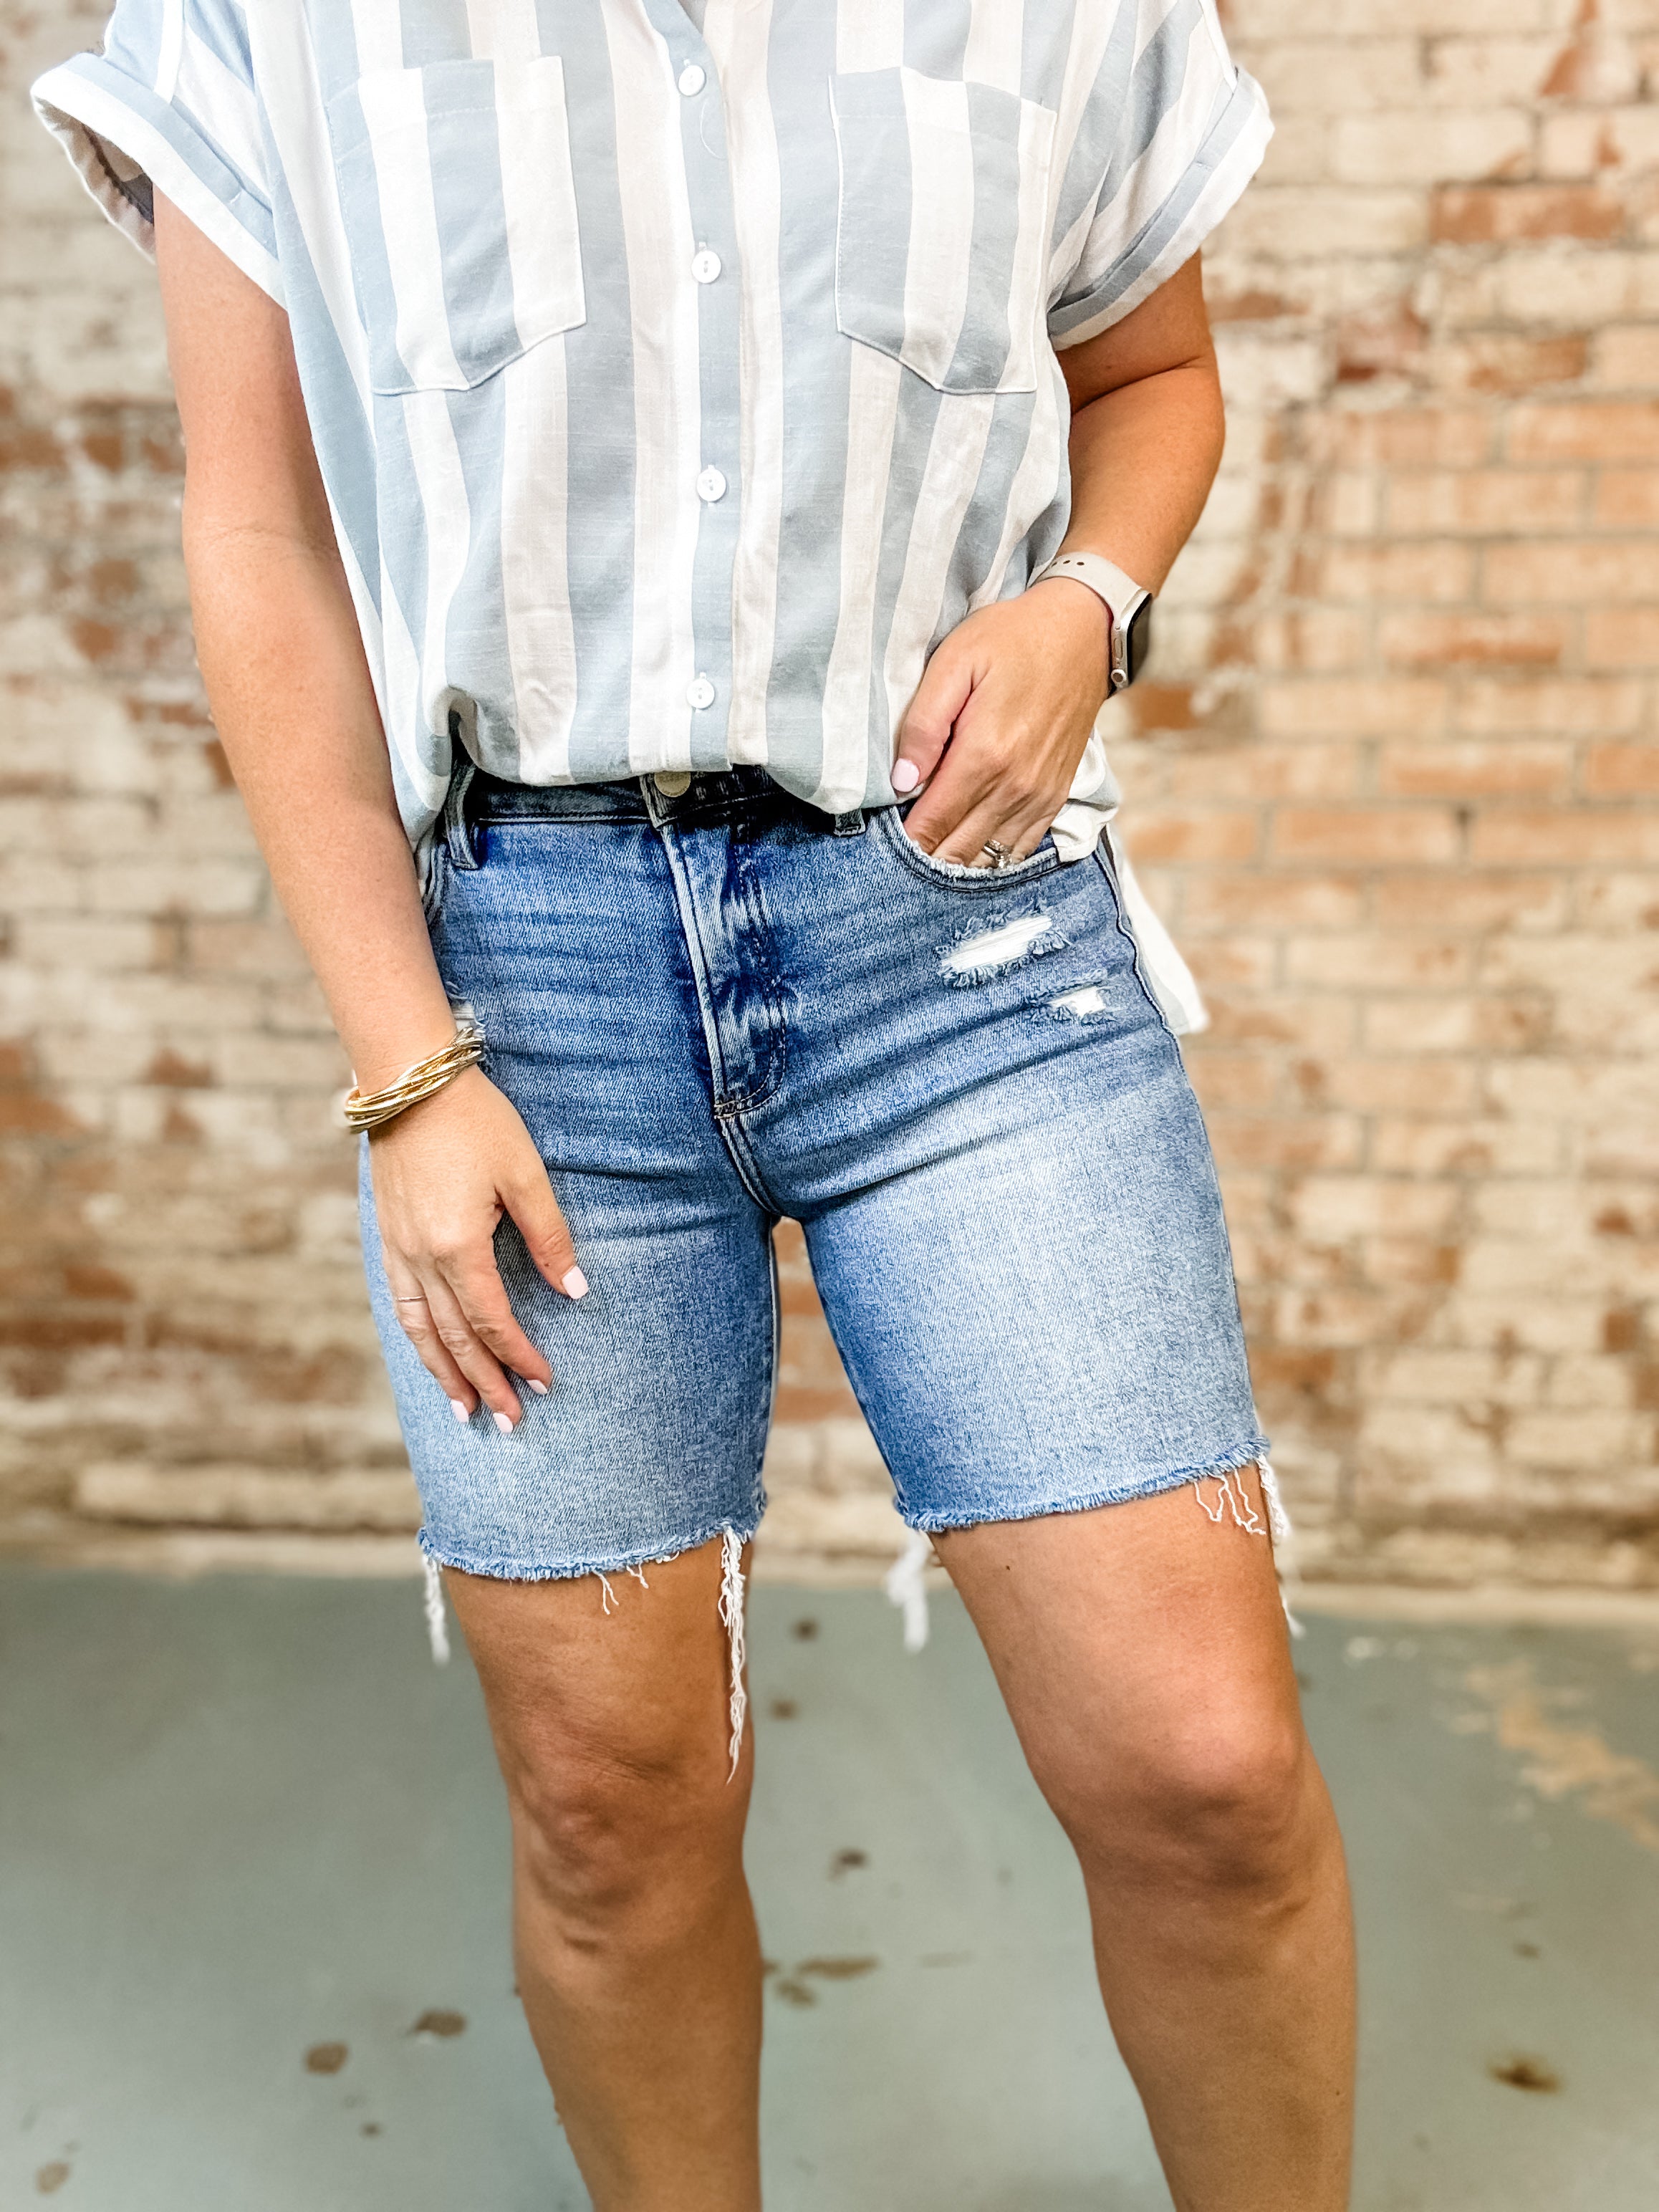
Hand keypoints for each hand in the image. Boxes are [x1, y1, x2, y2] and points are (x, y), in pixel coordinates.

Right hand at [370, 1066, 584, 1431]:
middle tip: (507, 1421)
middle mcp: (421, 1257)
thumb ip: (550, 1236)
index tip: (545, 1383)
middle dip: (484, 1382)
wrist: (410, 1079)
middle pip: (454, 1338)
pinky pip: (399, 1303)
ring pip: (419, 1329)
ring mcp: (397, 1249)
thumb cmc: (476, 1121)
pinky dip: (416, 1338)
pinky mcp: (387, 1235)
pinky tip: (429, 1354)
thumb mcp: (526, 1174)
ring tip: (463, 1410)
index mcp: (459, 1246)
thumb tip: (575, 1289)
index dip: (519, 1356)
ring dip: (443, 1373)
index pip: (492, 1321)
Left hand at [892, 578, 1110, 864]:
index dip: (903, 841)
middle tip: (897, 852)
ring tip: (928, 853)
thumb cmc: (1012, 639)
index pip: (932, 824)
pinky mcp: (1055, 796)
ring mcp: (1039, 796)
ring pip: (988, 859)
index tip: (883, 840)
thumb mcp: (955, 662)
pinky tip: (968, 850)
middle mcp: (1015, 787)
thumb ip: (924, 724)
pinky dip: (991, 858)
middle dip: (924, 858)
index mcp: (984, 755)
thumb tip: (901, 781)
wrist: (1082, 632)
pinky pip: (1019, 849)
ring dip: (956, 862)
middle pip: (957, 851)